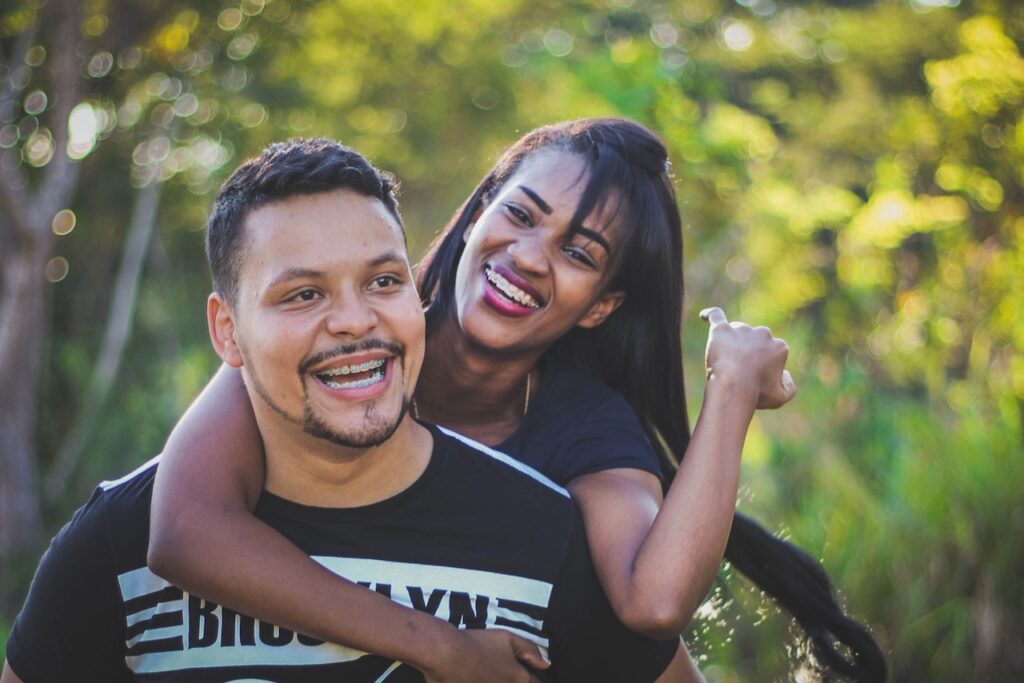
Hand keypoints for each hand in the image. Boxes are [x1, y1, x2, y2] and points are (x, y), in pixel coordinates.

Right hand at [421, 628, 547, 682]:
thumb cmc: (478, 644)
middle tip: (502, 672)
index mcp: (519, 678)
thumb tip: (546, 665)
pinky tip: (480, 678)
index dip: (534, 679)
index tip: (529, 676)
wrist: (446, 655)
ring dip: (499, 681)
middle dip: (517, 681)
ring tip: (490, 674)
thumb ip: (530, 650)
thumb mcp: (507, 638)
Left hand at [699, 307, 795, 409]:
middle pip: (754, 340)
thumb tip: (785, 374)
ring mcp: (741, 329)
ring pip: (735, 333)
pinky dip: (709, 315)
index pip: (771, 353)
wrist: (733, 386)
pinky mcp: (721, 329)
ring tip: (725, 364)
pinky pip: (715, 316)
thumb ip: (790, 387)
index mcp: (779, 346)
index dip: (761, 369)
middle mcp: (763, 333)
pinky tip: (704, 317)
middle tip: (738, 373)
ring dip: (731, 344)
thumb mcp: (780, 398)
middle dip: (748, 354)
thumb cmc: (756, 393)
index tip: (754, 381)